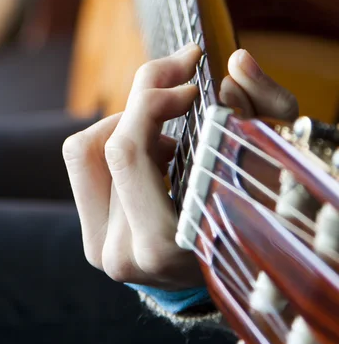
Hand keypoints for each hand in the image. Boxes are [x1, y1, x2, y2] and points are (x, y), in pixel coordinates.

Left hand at [63, 46, 298, 289]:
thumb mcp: (258, 167)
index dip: (152, 101)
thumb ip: (252, 111)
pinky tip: (155, 156)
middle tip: (180, 85)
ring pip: (86, 149)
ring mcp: (99, 247)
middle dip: (142, 103)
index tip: (191, 84)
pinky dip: (119, 142)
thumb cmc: (251, 221)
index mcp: (160, 245)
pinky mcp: (92, 234)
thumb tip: (235, 64)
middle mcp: (120, 252)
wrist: (221, 279)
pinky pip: (85, 163)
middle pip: (100, 143)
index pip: (124, 152)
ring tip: (170, 138)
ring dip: (130, 126)